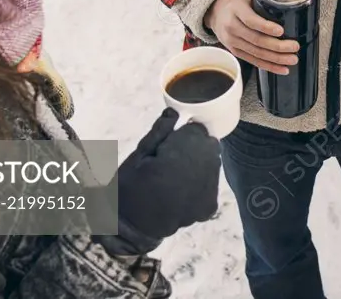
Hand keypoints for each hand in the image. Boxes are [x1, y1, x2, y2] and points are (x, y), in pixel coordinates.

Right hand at [93, 108, 220, 256]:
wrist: (130, 229)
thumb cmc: (128, 188)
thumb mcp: (137, 155)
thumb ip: (159, 131)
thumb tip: (174, 112)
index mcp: (179, 158)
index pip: (196, 131)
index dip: (182, 134)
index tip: (167, 143)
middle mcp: (200, 174)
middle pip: (209, 146)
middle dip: (193, 147)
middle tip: (170, 159)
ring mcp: (208, 193)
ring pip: (212, 164)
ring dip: (199, 163)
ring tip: (174, 176)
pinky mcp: (209, 207)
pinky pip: (211, 184)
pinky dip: (200, 182)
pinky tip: (181, 189)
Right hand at [205, 0, 298, 74]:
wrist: (216, 14)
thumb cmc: (238, 4)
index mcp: (236, 10)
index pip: (251, 20)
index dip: (266, 27)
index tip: (281, 31)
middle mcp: (232, 27)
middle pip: (256, 40)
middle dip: (277, 46)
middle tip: (295, 47)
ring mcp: (232, 41)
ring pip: (256, 53)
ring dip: (276, 59)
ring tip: (292, 59)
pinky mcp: (235, 52)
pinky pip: (253, 61)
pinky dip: (269, 66)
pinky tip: (282, 69)